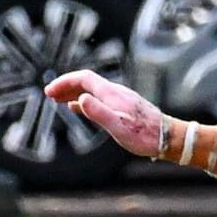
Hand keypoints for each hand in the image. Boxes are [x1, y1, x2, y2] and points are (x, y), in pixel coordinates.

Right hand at [45, 70, 163, 159]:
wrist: (166, 137)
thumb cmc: (143, 135)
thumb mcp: (118, 127)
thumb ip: (98, 112)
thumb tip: (79, 99)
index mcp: (111, 94)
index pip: (84, 79)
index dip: (65, 82)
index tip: (50, 91)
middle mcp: (115, 92)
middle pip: (86, 82)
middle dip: (66, 85)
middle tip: (49, 94)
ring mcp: (119, 99)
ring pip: (91, 90)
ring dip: (73, 92)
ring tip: (58, 100)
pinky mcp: (122, 107)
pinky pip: (98, 98)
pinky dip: (83, 100)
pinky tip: (77, 107)